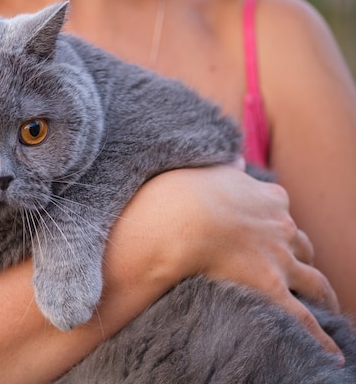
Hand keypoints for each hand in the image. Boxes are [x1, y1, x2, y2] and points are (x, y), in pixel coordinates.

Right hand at [125, 165, 341, 359]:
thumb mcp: (211, 170)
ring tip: (328, 306)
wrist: (182, 216)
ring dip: (324, 295)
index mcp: (268, 198)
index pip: (282, 212)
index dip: (280, 224)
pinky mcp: (271, 286)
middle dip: (302, 256)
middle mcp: (281, 226)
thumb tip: (236, 161)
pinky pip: (303, 318)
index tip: (274, 231)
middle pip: (301, 244)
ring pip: (314, 281)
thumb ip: (228, 167)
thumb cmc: (188, 191)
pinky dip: (321, 338)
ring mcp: (280, 258)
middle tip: (297, 267)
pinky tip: (332, 353)